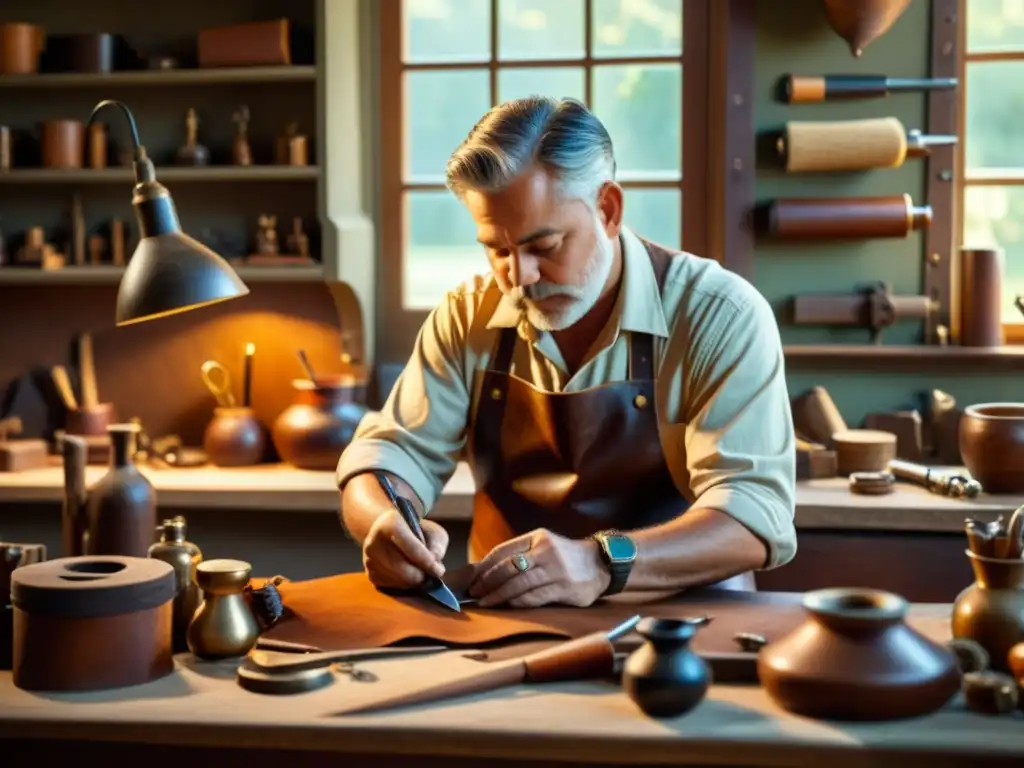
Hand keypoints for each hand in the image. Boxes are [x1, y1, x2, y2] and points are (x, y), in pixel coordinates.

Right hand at [362, 508, 448, 588]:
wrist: (388, 533)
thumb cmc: (414, 530)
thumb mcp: (431, 530)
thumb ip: (437, 543)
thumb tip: (434, 560)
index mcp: (390, 523)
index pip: (410, 547)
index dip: (426, 562)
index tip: (439, 570)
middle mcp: (374, 541)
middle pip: (402, 568)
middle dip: (420, 575)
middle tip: (431, 574)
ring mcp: (369, 559)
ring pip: (397, 580)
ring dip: (413, 582)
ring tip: (421, 574)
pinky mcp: (369, 574)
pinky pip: (391, 587)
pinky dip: (404, 586)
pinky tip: (409, 577)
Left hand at [467, 528, 610, 607]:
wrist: (602, 564)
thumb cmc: (565, 556)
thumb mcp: (544, 546)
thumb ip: (520, 555)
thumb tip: (485, 570)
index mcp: (537, 538)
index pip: (504, 551)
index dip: (485, 566)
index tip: (472, 578)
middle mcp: (546, 551)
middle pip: (509, 567)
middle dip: (488, 581)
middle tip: (474, 592)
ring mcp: (556, 570)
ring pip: (520, 584)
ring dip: (499, 595)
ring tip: (486, 602)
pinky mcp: (565, 588)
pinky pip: (536, 597)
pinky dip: (518, 602)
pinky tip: (508, 605)